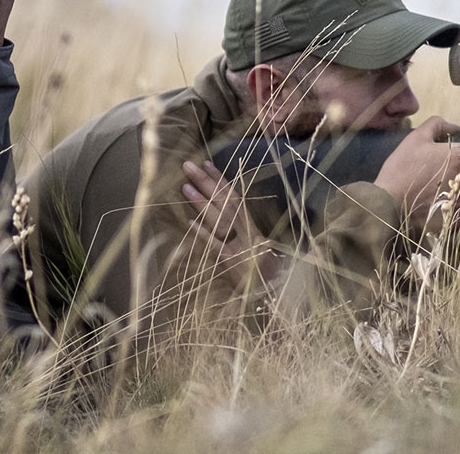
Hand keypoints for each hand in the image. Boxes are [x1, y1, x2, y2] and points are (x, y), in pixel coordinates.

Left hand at [181, 160, 280, 282]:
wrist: (275, 297)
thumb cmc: (267, 275)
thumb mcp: (260, 251)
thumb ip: (246, 234)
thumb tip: (228, 216)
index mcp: (253, 229)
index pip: (236, 198)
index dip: (220, 180)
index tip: (205, 163)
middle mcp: (247, 234)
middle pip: (226, 204)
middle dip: (206, 183)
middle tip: (188, 165)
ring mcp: (239, 248)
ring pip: (220, 220)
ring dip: (202, 203)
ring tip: (184, 186)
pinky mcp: (232, 264)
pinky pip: (217, 247)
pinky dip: (204, 234)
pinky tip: (190, 223)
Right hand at [374, 117, 459, 236]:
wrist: (386, 208)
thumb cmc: (400, 172)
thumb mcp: (414, 139)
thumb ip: (437, 126)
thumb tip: (454, 125)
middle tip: (439, 179)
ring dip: (455, 193)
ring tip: (426, 194)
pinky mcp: (458, 221)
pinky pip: (458, 210)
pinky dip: (446, 208)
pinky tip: (426, 207)